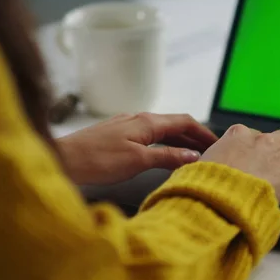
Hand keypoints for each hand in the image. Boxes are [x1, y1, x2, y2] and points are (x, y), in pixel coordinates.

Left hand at [57, 113, 217, 184]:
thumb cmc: (96, 160)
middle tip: (210, 151)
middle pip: (174, 125)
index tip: (218, 144)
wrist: (61, 159)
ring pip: (161, 130)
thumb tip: (193, 155)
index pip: (184, 122)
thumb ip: (167, 156)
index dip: (203, 133)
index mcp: (147, 122)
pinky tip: (163, 154)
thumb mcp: (138, 161)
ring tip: (192, 154)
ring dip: (179, 140)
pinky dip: (163, 144)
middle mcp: (138, 119)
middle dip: (194, 136)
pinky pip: (148, 136)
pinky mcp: (117, 135)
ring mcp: (127, 126)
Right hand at [200, 125, 279, 202]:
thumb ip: (203, 167)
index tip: (259, 150)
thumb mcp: (196, 170)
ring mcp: (279, 157)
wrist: (217, 196)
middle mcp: (261, 142)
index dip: (259, 143)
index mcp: (237, 136)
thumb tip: (192, 173)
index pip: (252, 135)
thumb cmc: (204, 185)